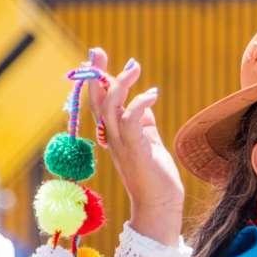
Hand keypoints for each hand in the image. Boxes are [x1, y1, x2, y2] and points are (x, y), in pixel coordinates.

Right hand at [87, 48, 183, 244]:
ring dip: (120, 85)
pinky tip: (152, 94)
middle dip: (95, 75)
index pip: (100, 104)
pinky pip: (132, 121)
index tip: (98, 59)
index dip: (98, 82)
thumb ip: (144, 124)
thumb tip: (144, 101)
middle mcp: (113, 140)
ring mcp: (122, 146)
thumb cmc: (157, 178)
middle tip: (96, 50)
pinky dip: (140, 104)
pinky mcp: (136, 151)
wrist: (161, 206)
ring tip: (134, 67)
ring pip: (111, 108)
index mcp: (114, 137)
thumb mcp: (149, 144)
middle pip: (97, 102)